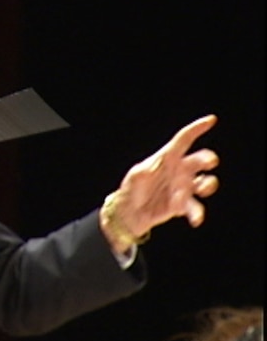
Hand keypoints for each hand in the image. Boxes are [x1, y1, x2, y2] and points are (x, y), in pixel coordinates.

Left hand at [102, 115, 219, 251]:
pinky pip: (196, 207)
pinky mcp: (183, 204)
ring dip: (207, 185)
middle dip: (207, 159)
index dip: (196, 129)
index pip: (184, 140)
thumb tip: (156, 168)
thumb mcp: (135, 177)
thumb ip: (145, 171)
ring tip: (199, 190)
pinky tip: (195, 220)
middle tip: (207, 163)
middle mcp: (179, 170)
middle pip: (199, 160)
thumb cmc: (131, 190)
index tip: (211, 120)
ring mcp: (183, 187)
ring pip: (205, 182)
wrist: (130, 213)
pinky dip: (198, 213)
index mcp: (167, 158)